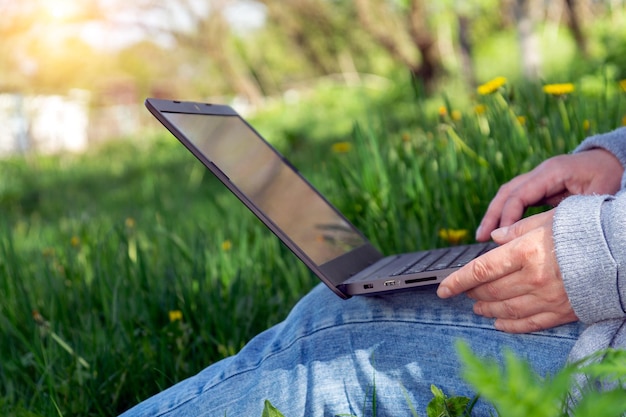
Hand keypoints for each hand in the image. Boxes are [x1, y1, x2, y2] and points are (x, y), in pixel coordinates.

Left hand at [437, 210, 578, 332]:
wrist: (622, 252)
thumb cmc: (584, 230)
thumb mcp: (548, 220)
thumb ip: (517, 230)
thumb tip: (494, 237)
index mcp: (525, 252)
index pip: (480, 270)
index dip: (457, 281)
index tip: (442, 288)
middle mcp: (532, 278)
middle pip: (490, 291)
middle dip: (472, 292)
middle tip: (463, 292)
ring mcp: (547, 298)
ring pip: (505, 310)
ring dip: (486, 310)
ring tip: (476, 307)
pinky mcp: (562, 312)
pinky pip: (529, 324)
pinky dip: (510, 326)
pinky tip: (498, 324)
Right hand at [476, 148, 622, 240]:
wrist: (616, 161)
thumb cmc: (611, 177)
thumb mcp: (597, 195)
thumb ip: (572, 211)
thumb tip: (546, 232)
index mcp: (552, 171)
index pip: (520, 194)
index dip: (507, 216)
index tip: (501, 239)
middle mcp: (541, 172)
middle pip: (507, 192)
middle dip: (492, 215)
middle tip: (480, 238)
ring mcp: (539, 178)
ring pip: (507, 195)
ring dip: (494, 215)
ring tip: (481, 236)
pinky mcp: (541, 187)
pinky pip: (517, 199)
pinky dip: (506, 214)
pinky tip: (500, 230)